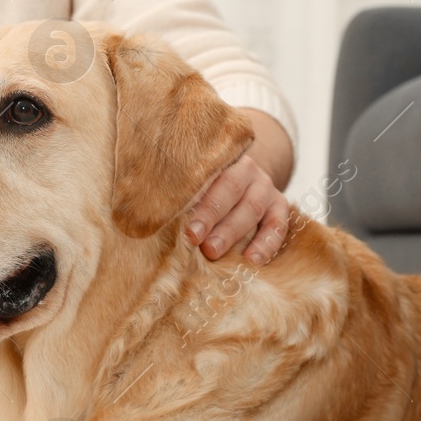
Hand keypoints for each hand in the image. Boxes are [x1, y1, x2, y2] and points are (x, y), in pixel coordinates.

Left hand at [185, 110, 294, 264]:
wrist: (240, 182)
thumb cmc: (203, 190)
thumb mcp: (191, 185)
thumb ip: (176, 196)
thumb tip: (142, 216)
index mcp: (219, 160)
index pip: (207, 175)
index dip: (194, 199)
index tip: (180, 222)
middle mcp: (245, 170)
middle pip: (230, 190)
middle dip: (210, 216)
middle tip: (194, 238)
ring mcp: (264, 187)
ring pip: (251, 207)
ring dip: (231, 231)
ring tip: (213, 252)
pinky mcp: (279, 206)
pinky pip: (278, 224)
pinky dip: (267, 243)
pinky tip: (253, 260)